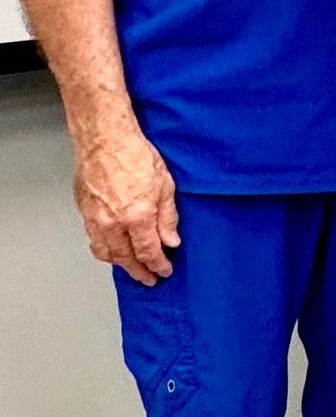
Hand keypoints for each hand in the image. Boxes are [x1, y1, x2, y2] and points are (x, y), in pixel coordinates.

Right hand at [73, 123, 179, 285]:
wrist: (105, 138)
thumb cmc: (134, 154)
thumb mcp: (165, 185)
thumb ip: (168, 218)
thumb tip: (171, 241)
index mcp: (137, 217)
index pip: (149, 252)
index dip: (158, 265)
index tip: (164, 271)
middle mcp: (113, 222)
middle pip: (125, 258)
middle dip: (139, 271)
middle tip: (148, 279)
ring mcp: (95, 218)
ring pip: (106, 252)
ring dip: (119, 264)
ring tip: (131, 268)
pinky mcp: (84, 211)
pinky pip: (93, 239)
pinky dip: (104, 249)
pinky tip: (112, 249)